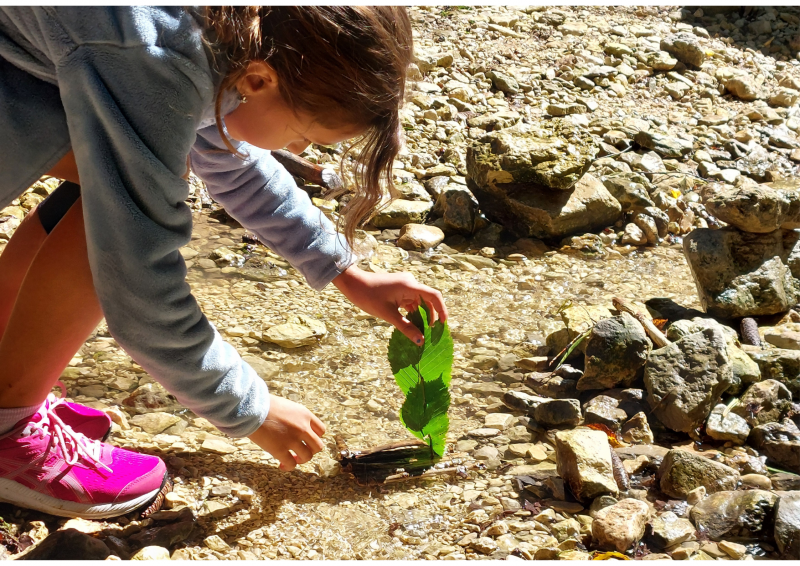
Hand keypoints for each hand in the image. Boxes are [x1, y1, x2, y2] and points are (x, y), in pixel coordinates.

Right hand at [248, 394, 325, 470]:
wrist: (252, 409)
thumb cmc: (265, 405)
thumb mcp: (288, 406)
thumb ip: (296, 417)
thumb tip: (295, 427)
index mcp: (305, 415)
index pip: (321, 430)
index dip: (315, 438)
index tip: (307, 440)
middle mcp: (302, 428)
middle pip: (318, 446)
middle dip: (311, 451)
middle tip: (301, 452)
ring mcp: (292, 440)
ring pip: (307, 457)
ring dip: (301, 460)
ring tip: (293, 459)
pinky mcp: (280, 450)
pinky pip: (291, 464)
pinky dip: (288, 467)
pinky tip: (282, 465)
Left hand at [333, 264, 447, 344]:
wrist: (353, 283)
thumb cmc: (368, 297)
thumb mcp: (388, 315)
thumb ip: (405, 328)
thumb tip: (420, 341)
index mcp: (410, 285)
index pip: (434, 296)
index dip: (442, 309)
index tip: (443, 323)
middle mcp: (410, 282)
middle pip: (427, 299)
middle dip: (431, 315)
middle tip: (432, 332)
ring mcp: (404, 284)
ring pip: (419, 301)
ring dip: (421, 314)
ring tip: (422, 330)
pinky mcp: (399, 288)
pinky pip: (411, 300)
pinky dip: (412, 311)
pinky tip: (411, 323)